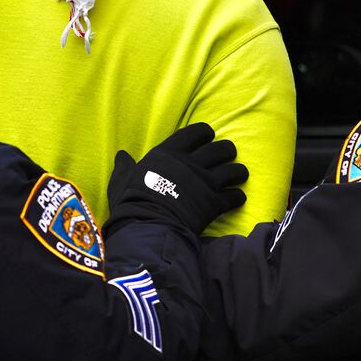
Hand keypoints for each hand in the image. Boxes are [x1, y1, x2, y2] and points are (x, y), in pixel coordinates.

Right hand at [104, 123, 248, 237]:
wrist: (148, 227)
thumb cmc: (132, 202)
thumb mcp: (121, 180)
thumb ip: (125, 167)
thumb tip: (121, 156)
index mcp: (169, 153)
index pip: (195, 132)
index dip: (205, 132)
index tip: (208, 136)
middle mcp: (191, 164)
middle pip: (220, 149)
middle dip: (227, 150)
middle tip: (228, 154)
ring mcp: (205, 184)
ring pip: (233, 171)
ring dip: (238, 172)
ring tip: (239, 174)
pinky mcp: (214, 204)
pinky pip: (234, 197)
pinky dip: (237, 197)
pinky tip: (237, 198)